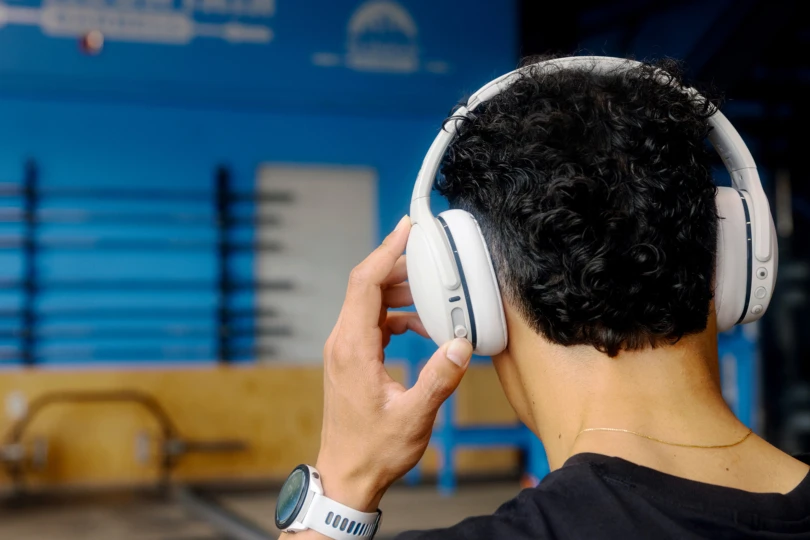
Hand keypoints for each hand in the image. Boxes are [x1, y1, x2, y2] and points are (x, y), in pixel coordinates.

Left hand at [316, 215, 473, 511]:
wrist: (347, 474)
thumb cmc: (374, 450)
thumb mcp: (414, 417)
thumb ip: (439, 379)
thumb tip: (461, 345)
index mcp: (352, 347)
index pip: (364, 282)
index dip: (386, 250)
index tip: (408, 228)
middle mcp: (342, 342)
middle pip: (365, 285)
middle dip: (398, 265)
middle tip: (430, 255)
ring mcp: (344, 349)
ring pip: (368, 302)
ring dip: (398, 290)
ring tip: (432, 290)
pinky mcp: (351, 359)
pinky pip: (371, 321)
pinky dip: (395, 314)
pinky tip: (420, 325)